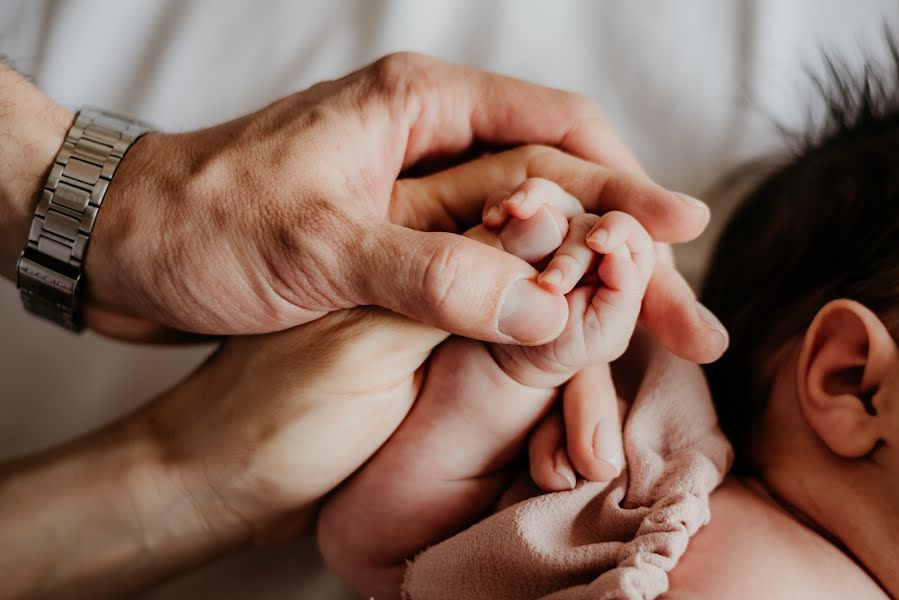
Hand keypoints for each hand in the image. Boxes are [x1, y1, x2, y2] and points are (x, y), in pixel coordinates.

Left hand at [0, 54, 723, 359]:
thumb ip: (432, 276)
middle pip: (558, 193)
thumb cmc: (201, 222)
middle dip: (624, 258)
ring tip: (646, 346)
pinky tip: (562, 345)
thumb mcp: (318, 247)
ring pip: (527, 241)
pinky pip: (483, 275)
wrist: (123, 244)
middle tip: (689, 322)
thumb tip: (546, 311)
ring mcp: (416, 202)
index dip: (627, 187)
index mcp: (419, 109)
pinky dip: (526, 309)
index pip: (556, 133)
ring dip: (584, 292)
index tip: (681, 237)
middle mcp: (428, 148)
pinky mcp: (398, 248)